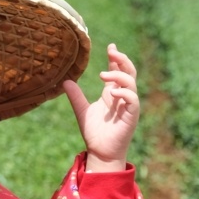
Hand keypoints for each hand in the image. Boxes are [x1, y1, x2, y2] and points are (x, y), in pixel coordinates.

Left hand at [62, 45, 139, 171]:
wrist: (100, 152)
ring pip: (131, 82)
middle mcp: (122, 97)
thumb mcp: (82, 111)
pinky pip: (132, 99)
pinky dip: (124, 93)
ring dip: (119, 75)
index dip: (115, 58)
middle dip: (122, 60)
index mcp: (112, 93)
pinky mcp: (132, 115)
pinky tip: (112, 92)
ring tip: (103, 75)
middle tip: (112, 52)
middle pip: (128, 72)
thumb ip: (76, 96)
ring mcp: (128, 105)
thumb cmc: (94, 133)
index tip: (110, 47)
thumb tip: (65, 81)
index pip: (117, 71)